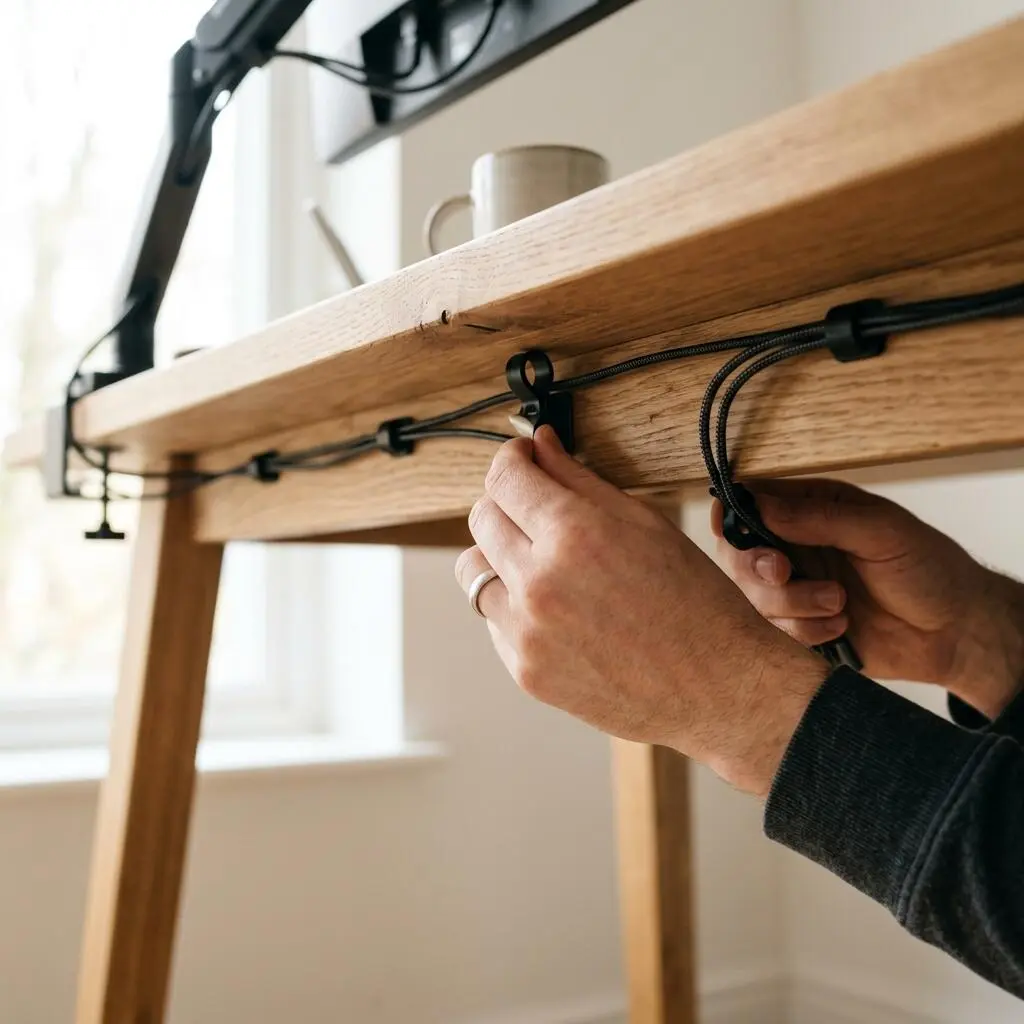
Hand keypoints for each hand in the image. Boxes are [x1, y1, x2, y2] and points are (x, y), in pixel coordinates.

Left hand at [455, 426, 827, 796]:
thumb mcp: (645, 523)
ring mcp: (527, 632)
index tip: (524, 458)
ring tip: (541, 562)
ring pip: (474, 571)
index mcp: (574, 533)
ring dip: (498, 557)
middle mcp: (540, 582)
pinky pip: (495, 621)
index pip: (504, 477)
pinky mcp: (526, 671)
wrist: (718, 688)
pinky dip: (514, 606)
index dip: (512, 458)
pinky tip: (559, 610)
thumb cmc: (695, 602)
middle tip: (536, 507)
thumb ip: (580, 479)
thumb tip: (540, 444)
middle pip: (481, 519)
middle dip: (504, 502)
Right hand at [712, 479, 1023, 718]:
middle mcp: (793, 548)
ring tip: (840, 603)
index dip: (730, 515)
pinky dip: (804, 633)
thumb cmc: (928, 569)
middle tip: (785, 572)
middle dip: (757, 568)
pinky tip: (841, 628)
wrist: (955, 633)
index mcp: (809, 510)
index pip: (748, 502)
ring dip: (793, 605)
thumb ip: (820, 518)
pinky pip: (773, 634)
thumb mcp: (881, 530)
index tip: (730, 529)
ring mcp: (793, 591)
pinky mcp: (798, 631)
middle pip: (737, 555)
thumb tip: (760, 504)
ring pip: (751, 599)